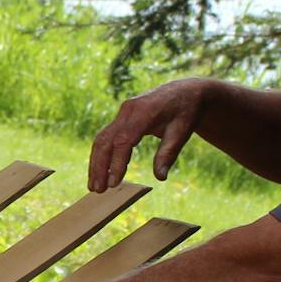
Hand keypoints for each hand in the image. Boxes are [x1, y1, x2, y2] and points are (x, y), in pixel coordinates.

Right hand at [88, 78, 208, 191]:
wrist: (185, 91)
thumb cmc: (185, 111)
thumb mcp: (182, 132)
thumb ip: (168, 154)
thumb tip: (160, 177)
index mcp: (143, 112)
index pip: (123, 140)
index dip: (116, 162)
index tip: (113, 183)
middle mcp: (127, 110)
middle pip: (106, 140)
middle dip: (99, 166)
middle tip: (97, 190)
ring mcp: (122, 113)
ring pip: (101, 139)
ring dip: (96, 162)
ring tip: (95, 185)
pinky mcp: (121, 118)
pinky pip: (106, 136)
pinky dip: (102, 154)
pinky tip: (103, 171)